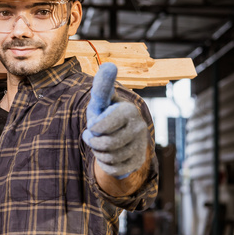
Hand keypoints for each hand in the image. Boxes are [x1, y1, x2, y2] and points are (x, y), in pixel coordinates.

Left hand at [82, 63, 148, 178]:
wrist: (119, 134)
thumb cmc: (106, 114)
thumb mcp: (101, 101)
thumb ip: (102, 87)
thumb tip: (109, 65)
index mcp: (128, 110)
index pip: (103, 124)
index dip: (94, 128)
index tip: (93, 125)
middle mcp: (139, 127)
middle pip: (105, 144)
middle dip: (93, 141)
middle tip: (92, 135)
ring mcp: (141, 145)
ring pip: (109, 157)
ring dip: (98, 152)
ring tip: (101, 142)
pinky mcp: (139, 161)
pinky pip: (114, 169)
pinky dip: (105, 164)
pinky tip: (108, 154)